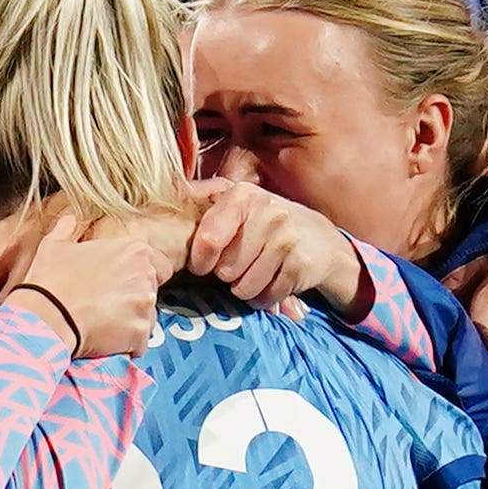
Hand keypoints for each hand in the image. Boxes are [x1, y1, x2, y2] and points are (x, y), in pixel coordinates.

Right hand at [15, 209, 190, 358]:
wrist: (45, 316)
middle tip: (108, 306)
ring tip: (104, 324)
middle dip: (134, 301)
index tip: (125, 286)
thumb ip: (69, 229)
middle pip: (152, 293)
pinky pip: (140, 343)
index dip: (142, 277)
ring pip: (147, 320)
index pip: (160, 266)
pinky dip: (126, 346)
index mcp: (133, 250)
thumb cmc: (50, 282)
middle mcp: (145, 276)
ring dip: (131, 324)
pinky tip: (105, 340)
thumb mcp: (55, 245)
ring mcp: (144, 305)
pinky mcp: (139, 333)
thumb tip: (70, 221)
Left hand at [183, 179, 368, 314]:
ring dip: (245, 289)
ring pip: (244, 288)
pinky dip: (264, 298)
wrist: (319, 239)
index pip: (208, 239)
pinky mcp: (301, 265)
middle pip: (225, 270)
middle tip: (242, 262)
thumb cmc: (264, 224)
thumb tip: (168, 190)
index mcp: (242, 195)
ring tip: (256, 272)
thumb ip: (201, 197)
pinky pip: (266, 297)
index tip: (203, 264)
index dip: (200, 260)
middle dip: (228, 274)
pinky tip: (272, 280)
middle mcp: (267, 212)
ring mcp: (286, 239)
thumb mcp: (235, 203)